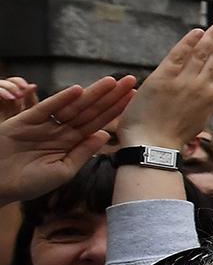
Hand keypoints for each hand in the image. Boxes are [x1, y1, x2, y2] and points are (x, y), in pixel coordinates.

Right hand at [0, 78, 136, 205]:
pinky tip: (78, 90)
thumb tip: (104, 135)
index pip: (97, 123)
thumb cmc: (28, 183)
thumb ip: (82, 152)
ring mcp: (44, 124)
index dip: (115, 110)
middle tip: (131, 80)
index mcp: (70, 143)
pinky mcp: (25, 120)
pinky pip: (47, 108)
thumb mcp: (63, 170)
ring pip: (73, 106)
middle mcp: (60, 130)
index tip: (134, 99)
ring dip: (92, 93)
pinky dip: (61, 99)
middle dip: (110, 96)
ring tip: (111, 81)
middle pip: (90, 110)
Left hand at [116, 18, 212, 150]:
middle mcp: (201, 87)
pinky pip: (179, 55)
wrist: (153, 146)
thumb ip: (207, 100)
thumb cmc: (171, 137)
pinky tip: (198, 31)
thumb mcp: (199, 119)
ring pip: (202, 53)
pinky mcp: (164, 79)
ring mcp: (184, 82)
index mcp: (211, 98)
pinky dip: (189, 42)